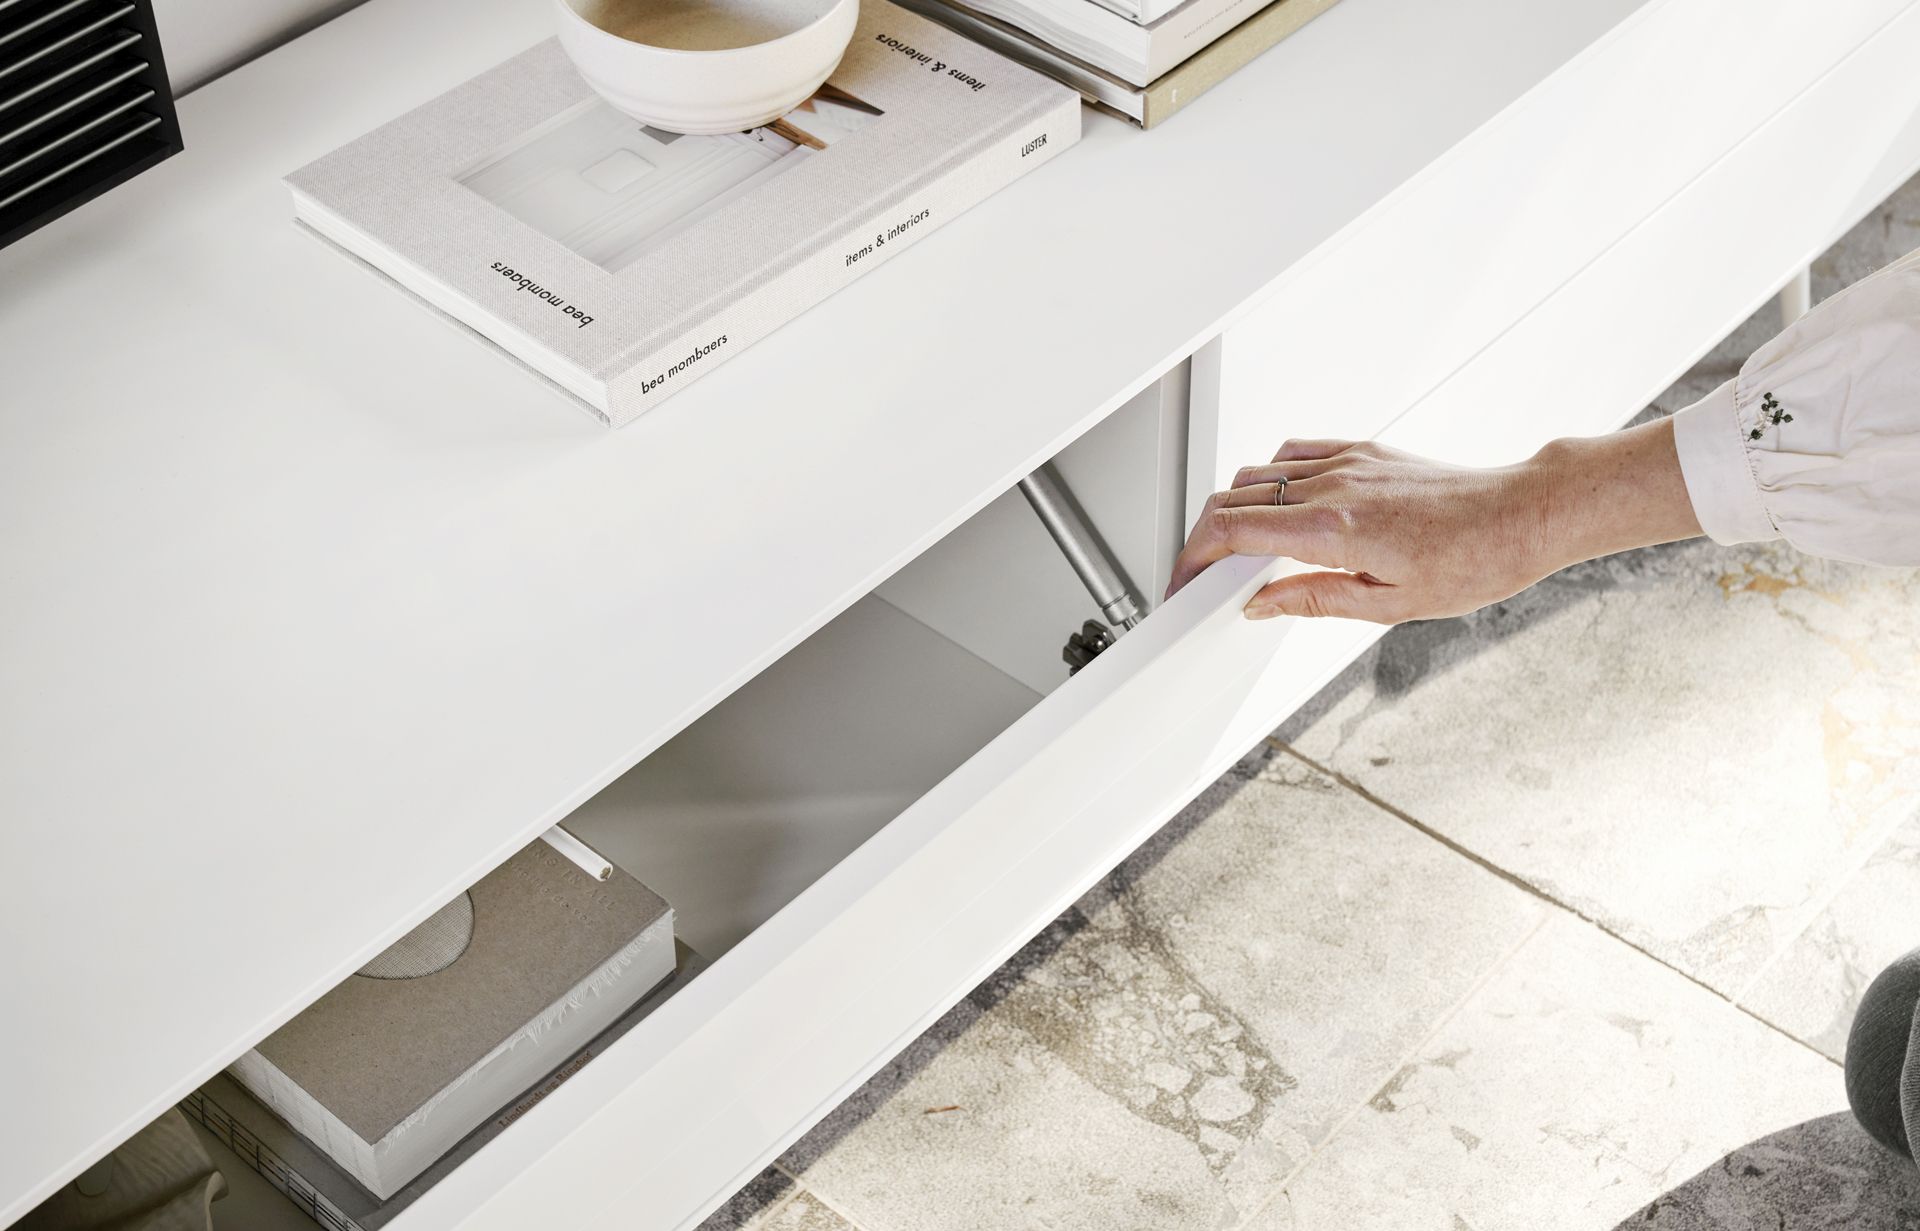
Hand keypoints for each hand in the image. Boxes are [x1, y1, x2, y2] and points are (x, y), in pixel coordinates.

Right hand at [1165, 419, 1701, 623]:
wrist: (1523, 516)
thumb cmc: (1474, 560)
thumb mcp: (1386, 605)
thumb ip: (1310, 600)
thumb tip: (1260, 605)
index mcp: (1333, 528)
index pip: (1232, 532)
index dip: (1193, 558)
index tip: (1184, 583)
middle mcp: (1333, 485)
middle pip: (1232, 499)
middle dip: (1201, 538)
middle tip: (1198, 575)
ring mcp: (1347, 462)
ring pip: (1257, 474)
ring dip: (1232, 509)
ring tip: (1235, 548)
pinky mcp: (1364, 451)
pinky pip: (1293, 455)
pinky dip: (1269, 479)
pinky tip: (1278, 507)